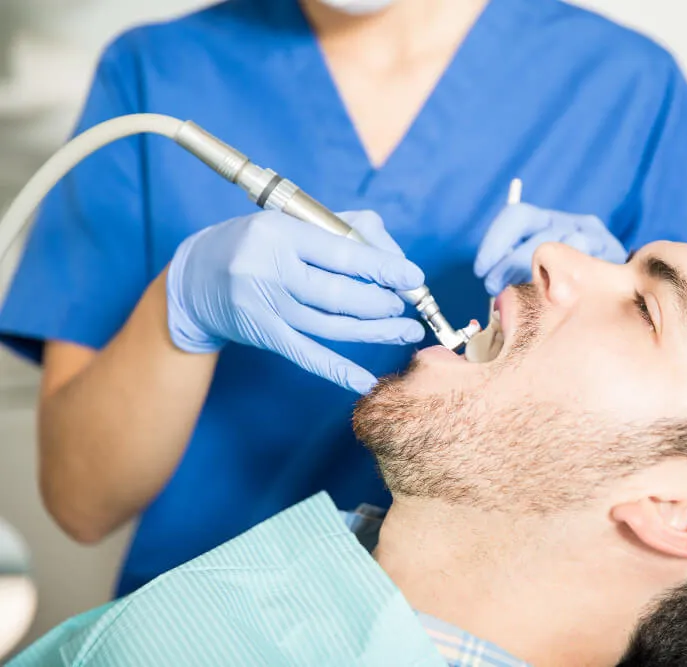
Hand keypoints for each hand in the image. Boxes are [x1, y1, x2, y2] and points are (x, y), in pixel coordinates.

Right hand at [165, 210, 424, 392]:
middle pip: (337, 293)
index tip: (413, 277)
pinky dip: (336, 370)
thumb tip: (392, 257)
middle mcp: (268, 268)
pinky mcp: (260, 334)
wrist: (193, 279)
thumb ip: (342, 231)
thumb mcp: (289, 223)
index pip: (341, 252)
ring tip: (405, 331)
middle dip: (380, 302)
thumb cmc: (256, 244)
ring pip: (329, 324)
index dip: (382, 267)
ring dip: (373, 331)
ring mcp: (263, 305)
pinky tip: (365, 380)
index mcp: (279, 231)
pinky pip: (305, 354)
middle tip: (404, 305)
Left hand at [474, 204, 627, 295]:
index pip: (517, 216)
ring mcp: (596, 237)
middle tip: (494, 287)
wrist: (627, 293)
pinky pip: (583, 264)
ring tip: (527, 296)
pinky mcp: (613, 253)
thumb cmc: (570, 290)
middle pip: (533, 233)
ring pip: (558, 247)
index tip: (482, 269)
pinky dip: (564, 280)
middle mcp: (573, 222)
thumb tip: (493, 287)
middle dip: (507, 262)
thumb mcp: (539, 276)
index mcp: (549, 220)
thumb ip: (516, 273)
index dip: (494, 242)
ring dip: (535, 275)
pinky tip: (556, 297)